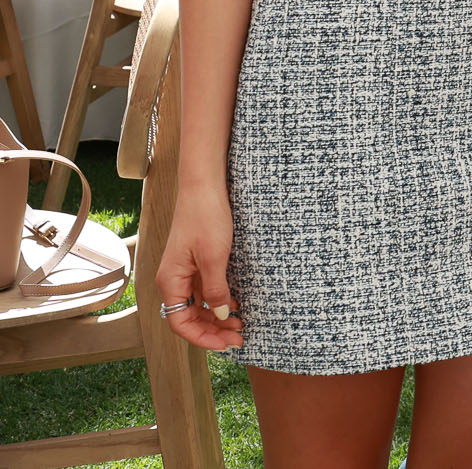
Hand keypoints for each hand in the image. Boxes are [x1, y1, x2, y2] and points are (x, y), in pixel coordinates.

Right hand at [156, 184, 243, 350]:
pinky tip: (235, 305)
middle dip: (212, 331)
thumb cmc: (206, 217)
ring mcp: (184, 271)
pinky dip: (218, 301)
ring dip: (216, 318)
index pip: (180, 323)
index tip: (226, 344)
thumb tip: (218, 316)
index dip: (202, 338)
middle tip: (240, 338)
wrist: (204, 186)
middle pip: (188, 317)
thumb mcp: (215, 256)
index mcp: (171, 281)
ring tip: (241, 325)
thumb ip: (215, 289)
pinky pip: (204, 290)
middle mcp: (174, 279)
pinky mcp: (196, 262)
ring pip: (197, 305)